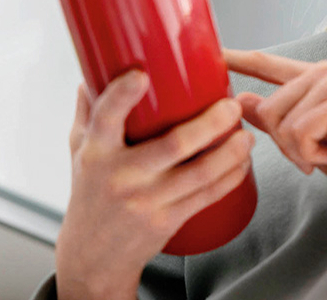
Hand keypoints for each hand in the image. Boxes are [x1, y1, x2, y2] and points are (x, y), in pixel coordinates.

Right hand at [55, 71, 254, 299]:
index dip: (122, 96)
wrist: (92, 256)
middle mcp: (121, 176)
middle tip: (231, 106)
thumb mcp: (79, 152)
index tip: (140, 74)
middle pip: (173, 145)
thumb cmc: (89, 194)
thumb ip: (89, 111)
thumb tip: (93, 70)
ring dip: (231, 152)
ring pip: (199, 173)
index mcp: (96, 152)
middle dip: (210, 124)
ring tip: (246, 136)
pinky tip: (243, 162)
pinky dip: (230, 177)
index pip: (105, 119)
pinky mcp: (166, 221)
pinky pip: (206, 196)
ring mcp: (146, 201)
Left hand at [223, 49, 326, 240]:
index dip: (236, 58)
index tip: (210, 51)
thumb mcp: (306, 141)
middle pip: (266, 108)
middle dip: (284, 144)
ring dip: (301, 151)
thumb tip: (239, 99)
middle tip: (319, 152)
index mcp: (314, 78)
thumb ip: (275, 119)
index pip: (267, 64)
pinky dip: (312, 155)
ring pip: (280, 123)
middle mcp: (324, 72)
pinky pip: (298, 133)